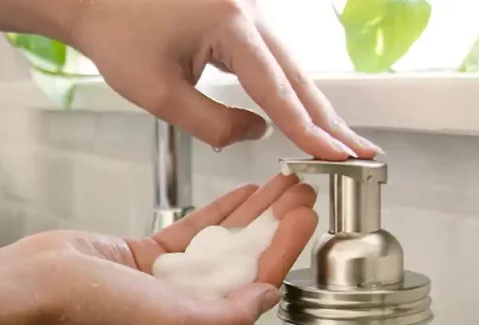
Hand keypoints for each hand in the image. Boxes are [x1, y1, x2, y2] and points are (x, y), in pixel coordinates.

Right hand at [16, 174, 316, 324]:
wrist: (42, 283)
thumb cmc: (99, 310)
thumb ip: (230, 316)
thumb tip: (266, 295)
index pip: (255, 289)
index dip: (285, 251)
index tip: (307, 216)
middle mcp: (186, 310)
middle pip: (246, 263)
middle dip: (277, 227)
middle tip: (304, 192)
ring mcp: (167, 282)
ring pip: (223, 244)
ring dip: (254, 214)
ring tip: (282, 185)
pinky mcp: (148, 257)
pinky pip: (193, 232)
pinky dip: (219, 212)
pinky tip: (243, 193)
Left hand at [66, 0, 380, 159]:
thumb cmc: (117, 37)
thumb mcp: (158, 94)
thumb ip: (211, 122)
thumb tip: (257, 134)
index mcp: (231, 25)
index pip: (279, 89)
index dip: (309, 129)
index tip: (337, 156)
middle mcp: (249, 11)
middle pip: (299, 75)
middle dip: (329, 120)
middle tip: (361, 155)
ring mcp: (247, 9)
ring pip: (290, 66)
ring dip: (314, 106)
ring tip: (340, 142)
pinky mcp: (239, 15)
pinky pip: (273, 56)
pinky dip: (291, 88)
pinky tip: (304, 113)